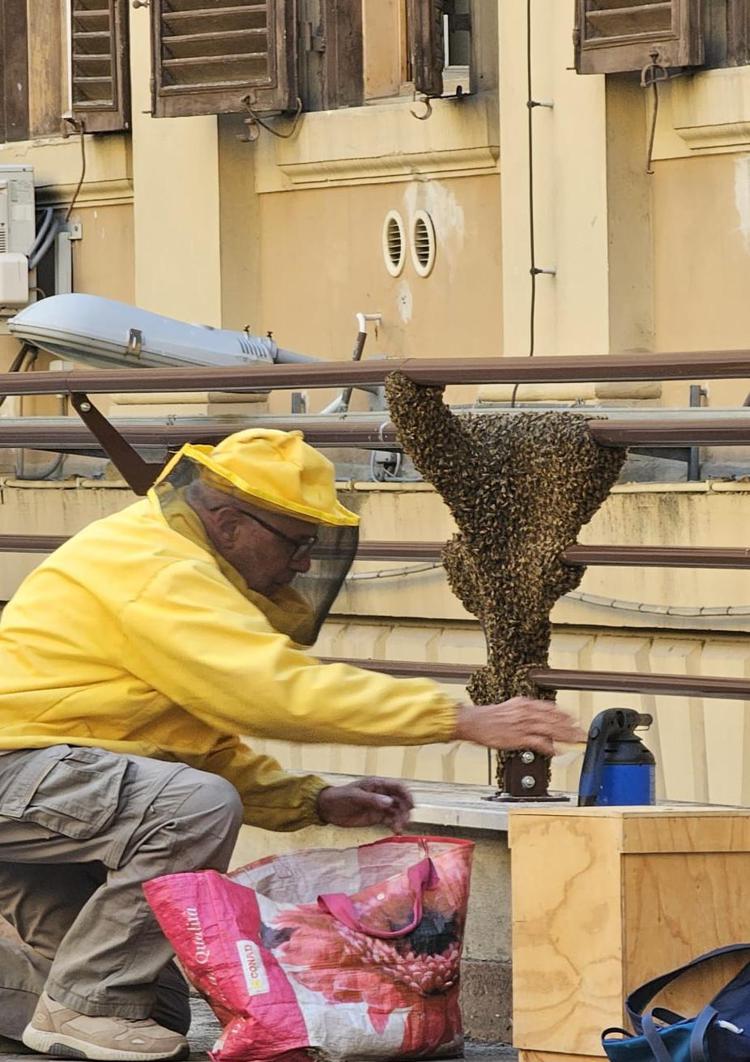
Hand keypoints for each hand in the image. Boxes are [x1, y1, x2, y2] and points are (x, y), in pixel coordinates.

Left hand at [316, 778, 413, 832]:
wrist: (328, 808)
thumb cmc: (340, 797)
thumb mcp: (356, 796)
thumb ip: (372, 799)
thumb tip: (390, 802)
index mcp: (378, 785)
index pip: (398, 787)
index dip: (407, 795)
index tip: (411, 806)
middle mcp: (382, 795)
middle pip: (401, 801)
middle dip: (405, 810)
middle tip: (403, 822)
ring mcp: (380, 807)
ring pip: (397, 812)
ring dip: (401, 819)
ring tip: (398, 829)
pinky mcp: (376, 817)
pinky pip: (390, 820)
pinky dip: (395, 825)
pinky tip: (396, 831)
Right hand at [454, 697, 584, 756]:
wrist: (474, 722)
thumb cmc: (489, 717)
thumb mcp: (510, 708)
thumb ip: (526, 712)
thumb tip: (538, 717)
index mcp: (525, 704)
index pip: (550, 708)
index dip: (565, 714)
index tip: (575, 719)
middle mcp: (526, 713)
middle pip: (554, 719)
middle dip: (570, 726)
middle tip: (582, 732)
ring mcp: (523, 725)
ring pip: (550, 729)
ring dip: (565, 736)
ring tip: (575, 741)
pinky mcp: (518, 737)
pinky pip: (539, 742)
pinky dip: (549, 747)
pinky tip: (557, 751)